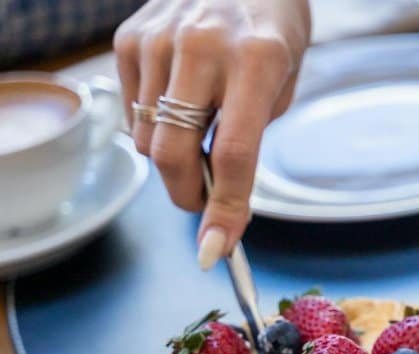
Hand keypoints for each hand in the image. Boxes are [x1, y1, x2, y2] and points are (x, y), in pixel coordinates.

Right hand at [114, 0, 310, 266]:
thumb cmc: (271, 34)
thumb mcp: (283, 81)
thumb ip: (250, 135)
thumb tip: (219, 197)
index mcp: (257, 60)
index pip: (234, 153)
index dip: (225, 209)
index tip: (218, 249)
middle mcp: (202, 48)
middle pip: (173, 153)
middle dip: (187, 195)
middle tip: (204, 204)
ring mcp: (159, 40)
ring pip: (146, 140)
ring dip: (173, 158)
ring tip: (201, 130)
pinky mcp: (129, 38)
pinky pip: (131, 111)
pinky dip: (154, 124)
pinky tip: (181, 99)